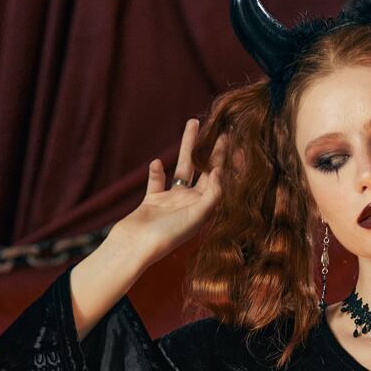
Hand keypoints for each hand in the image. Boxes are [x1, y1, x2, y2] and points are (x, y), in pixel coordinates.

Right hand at [108, 118, 226, 267]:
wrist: (135, 247)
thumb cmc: (167, 235)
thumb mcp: (196, 216)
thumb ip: (211, 195)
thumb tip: (220, 171)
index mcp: (203, 209)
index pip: (219, 180)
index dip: (227, 162)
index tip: (235, 142)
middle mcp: (190, 204)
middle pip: (204, 171)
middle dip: (211, 150)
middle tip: (222, 129)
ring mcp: (171, 201)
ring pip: (181, 168)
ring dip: (186, 147)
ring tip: (192, 124)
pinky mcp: (152, 200)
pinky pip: (157, 180)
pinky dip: (156, 171)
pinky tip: (157, 162)